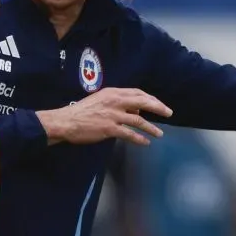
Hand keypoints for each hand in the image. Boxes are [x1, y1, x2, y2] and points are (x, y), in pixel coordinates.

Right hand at [37, 88, 172, 145]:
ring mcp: (113, 115)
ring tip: (159, 134)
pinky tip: (145, 142)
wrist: (67, 121)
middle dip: (158, 107)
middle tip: (168, 113)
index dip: (150, 98)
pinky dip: (139, 139)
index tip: (159, 104)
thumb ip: (117, 104)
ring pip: (138, 120)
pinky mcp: (109, 129)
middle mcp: (115, 101)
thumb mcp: (100, 101)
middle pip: (142, 102)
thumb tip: (135, 112)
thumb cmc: (82, 111)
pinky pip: (129, 134)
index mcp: (112, 92)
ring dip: (151, 128)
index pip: (137, 93)